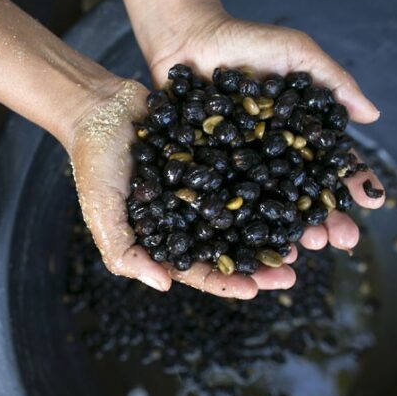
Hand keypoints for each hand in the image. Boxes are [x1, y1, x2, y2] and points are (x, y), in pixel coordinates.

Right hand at [67, 79, 302, 296]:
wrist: (100, 106)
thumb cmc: (94, 162)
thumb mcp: (102, 211)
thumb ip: (124, 251)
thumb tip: (163, 285)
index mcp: (164, 237)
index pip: (198, 270)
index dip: (225, 283)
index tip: (256, 289)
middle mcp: (189, 216)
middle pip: (230, 247)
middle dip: (260, 262)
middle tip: (291, 270)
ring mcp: (204, 186)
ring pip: (245, 213)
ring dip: (272, 226)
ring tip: (302, 235)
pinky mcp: (214, 155)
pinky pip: (244, 171)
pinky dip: (269, 180)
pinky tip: (294, 184)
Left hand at [116, 0, 384, 296]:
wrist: (188, 40)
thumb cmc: (246, 43)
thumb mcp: (296, 53)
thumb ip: (333, 81)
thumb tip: (372, 116)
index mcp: (295, 135)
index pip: (327, 165)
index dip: (348, 183)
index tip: (369, 202)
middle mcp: (268, 157)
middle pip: (298, 195)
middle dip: (322, 219)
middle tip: (339, 240)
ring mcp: (236, 168)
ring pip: (262, 208)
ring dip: (283, 232)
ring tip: (301, 250)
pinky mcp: (202, 172)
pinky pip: (220, 203)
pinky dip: (234, 225)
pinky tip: (249, 244)